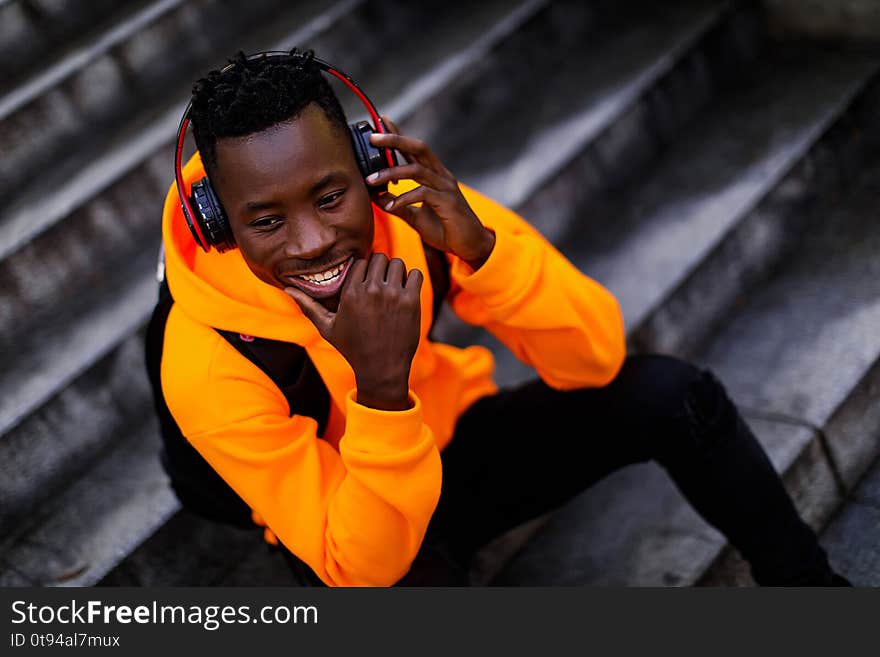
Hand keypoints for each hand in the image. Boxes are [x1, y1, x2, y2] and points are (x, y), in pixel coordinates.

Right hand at [284, 253, 422, 410]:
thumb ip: (309, 305)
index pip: (361, 261)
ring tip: (395, 286)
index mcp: (350, 293)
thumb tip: (287, 288)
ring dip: (397, 272)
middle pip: (380, 258)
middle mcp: (371, 290)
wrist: (381, 369)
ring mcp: (392, 295)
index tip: (368, 281)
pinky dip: (413, 279)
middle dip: (381, 268)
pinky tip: (407, 291)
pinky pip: (416, 274)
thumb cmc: (353, 348)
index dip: (366, 270)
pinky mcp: (410, 302)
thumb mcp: (327, 328)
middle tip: (383, 282)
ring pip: (397, 263)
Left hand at [368, 116, 495, 269]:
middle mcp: (441, 176)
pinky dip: (403, 199)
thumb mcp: (416, 218)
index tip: (381, 122)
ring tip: (371, 180)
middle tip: (373, 138)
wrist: (471, 246)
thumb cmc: (446, 230)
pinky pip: (423, 193)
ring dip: (391, 173)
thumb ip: (398, 205)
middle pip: (418, 148)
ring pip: (417, 170)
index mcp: (435, 175)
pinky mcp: (448, 202)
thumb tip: (377, 196)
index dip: (399, 135)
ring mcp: (446, 187)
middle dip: (395, 140)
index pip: (415, 149)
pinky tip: (390, 206)